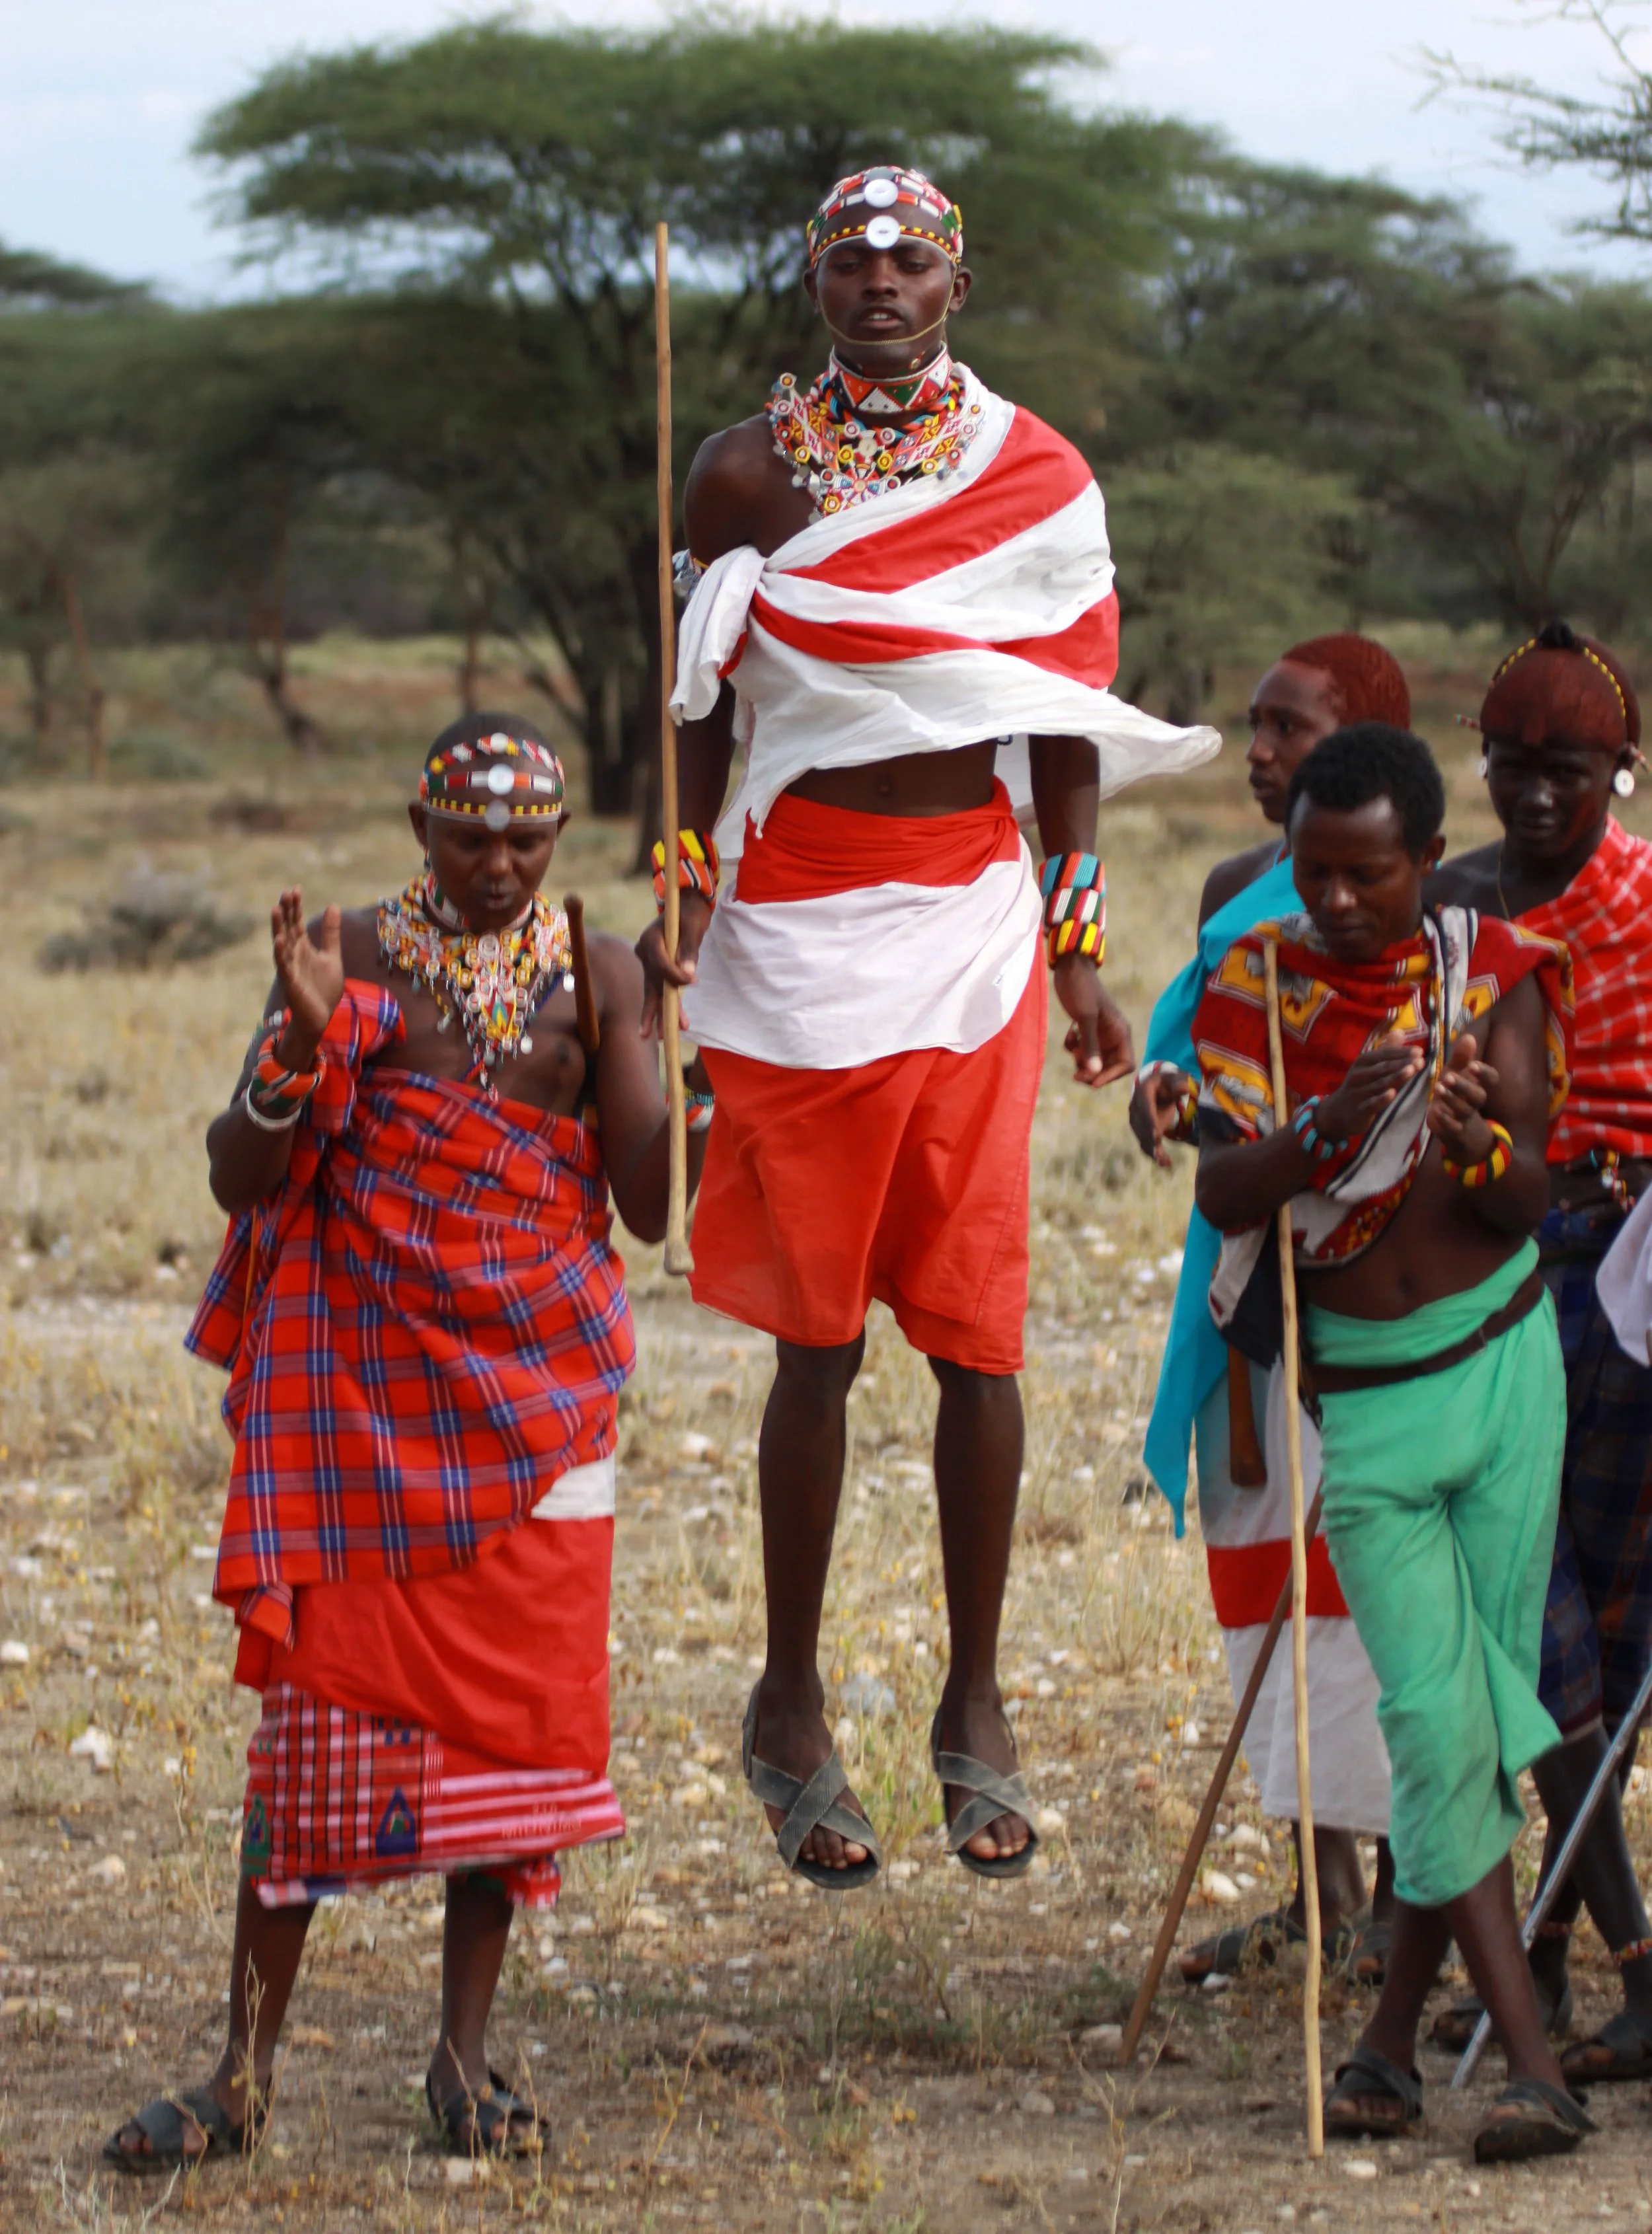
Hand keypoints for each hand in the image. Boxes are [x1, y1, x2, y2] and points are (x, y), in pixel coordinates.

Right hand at [271, 889, 342, 1062]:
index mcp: (303, 948)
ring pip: (282, 944)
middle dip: (286, 911)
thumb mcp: (332, 956)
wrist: (321, 1017)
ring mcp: (290, 968)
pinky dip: (281, 953)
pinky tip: (279, 941)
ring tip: (275, 909)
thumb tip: (332, 905)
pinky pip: (284, 966)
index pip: (296, 922)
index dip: (295, 907)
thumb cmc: (324, 988)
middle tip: (286, 892)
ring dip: (278, 927)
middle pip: (287, 929)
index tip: (295, 889)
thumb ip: (331, 933)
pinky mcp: (291, 983)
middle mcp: (293, 955)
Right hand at [637, 892, 711, 1037]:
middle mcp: (644, 952)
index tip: (692, 982)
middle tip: (659, 1034)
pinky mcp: (654, 968)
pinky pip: (659, 988)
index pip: (660, 964)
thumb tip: (688, 975)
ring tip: (662, 1036)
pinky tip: (668, 1024)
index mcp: (650, 939)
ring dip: (661, 1013)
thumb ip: (689, 949)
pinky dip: (665, 1003)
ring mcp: (647, 962)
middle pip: (652, 984)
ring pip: (654, 990)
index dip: (674, 976)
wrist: (684, 906)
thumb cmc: (690, 913)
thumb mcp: (693, 926)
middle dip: (658, 1010)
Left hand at [1056, 955, 1134, 1087]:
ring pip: (1094, 1060)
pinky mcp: (1086, 1029)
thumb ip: (1091, 1045)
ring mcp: (1099, 1033)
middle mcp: (1113, 1035)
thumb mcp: (1085, 1017)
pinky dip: (1074, 1048)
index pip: (1126, 1064)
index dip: (1111, 1076)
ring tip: (1073, 1047)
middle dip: (1093, 1071)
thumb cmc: (1081, 989)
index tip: (1092, 1082)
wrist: (1070, 968)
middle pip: (1109, 1066)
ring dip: (1081, 1060)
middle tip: (1076, 1074)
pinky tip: (1069, 1035)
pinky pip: (1083, 1049)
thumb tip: (1094, 1073)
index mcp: (1120, 1032)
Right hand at [1129, 1065, 1189, 1167]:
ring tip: (1165, 1162)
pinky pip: (1146, 1144)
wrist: (1159, 1088)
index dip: (1150, 1122)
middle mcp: (1135, 1108)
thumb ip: (1179, 1084)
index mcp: (1143, 1093)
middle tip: (1159, 1153)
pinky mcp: (1141, 1131)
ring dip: (1153, 1151)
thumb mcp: (1175, 1079)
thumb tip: (1184, 1089)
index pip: (1145, 1108)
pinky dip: (1155, 1155)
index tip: (1156, 1134)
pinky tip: (1167, 1163)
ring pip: (1143, 1138)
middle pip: (1142, 1127)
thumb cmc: (1169, 1082)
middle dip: (1150, 1141)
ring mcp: (1136, 1121)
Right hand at [1314, 1033, 1422, 1145]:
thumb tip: (1400, 1031)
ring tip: (1411, 1071)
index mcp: (1363, 1062)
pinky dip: (1382, 1099)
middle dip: (1402, 1064)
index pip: (1384, 1054)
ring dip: (1396, 1077)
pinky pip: (1372, 1103)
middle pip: (1384, 1068)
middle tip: (1420, 1061)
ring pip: (1380, 1084)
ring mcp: (1359, 1092)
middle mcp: (1359, 1074)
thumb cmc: (1359, 1086)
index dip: (1401, 1052)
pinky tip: (1392, 1094)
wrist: (1337, 1113)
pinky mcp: (1360, 1109)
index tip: (1419, 1051)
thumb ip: (1386, 1050)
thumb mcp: (1369, 1066)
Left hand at [1426, 1032, 1499, 1161]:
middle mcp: (1475, 1101)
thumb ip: (1461, 1057)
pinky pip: (1454, 1127)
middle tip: (1448, 1077)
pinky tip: (1436, 1111)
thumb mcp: (1455, 1073)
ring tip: (1437, 1088)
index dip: (1485, 1073)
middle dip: (1464, 1086)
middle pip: (1479, 1096)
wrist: (1452, 1125)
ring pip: (1465, 1110)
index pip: (1493, 1079)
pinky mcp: (1454, 1130)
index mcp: (1478, 1084)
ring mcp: (1465, 1117)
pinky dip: (1446, 1120)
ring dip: (1452, 1099)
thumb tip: (1470, 1037)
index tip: (1473, 1065)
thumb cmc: (1454, 1092)